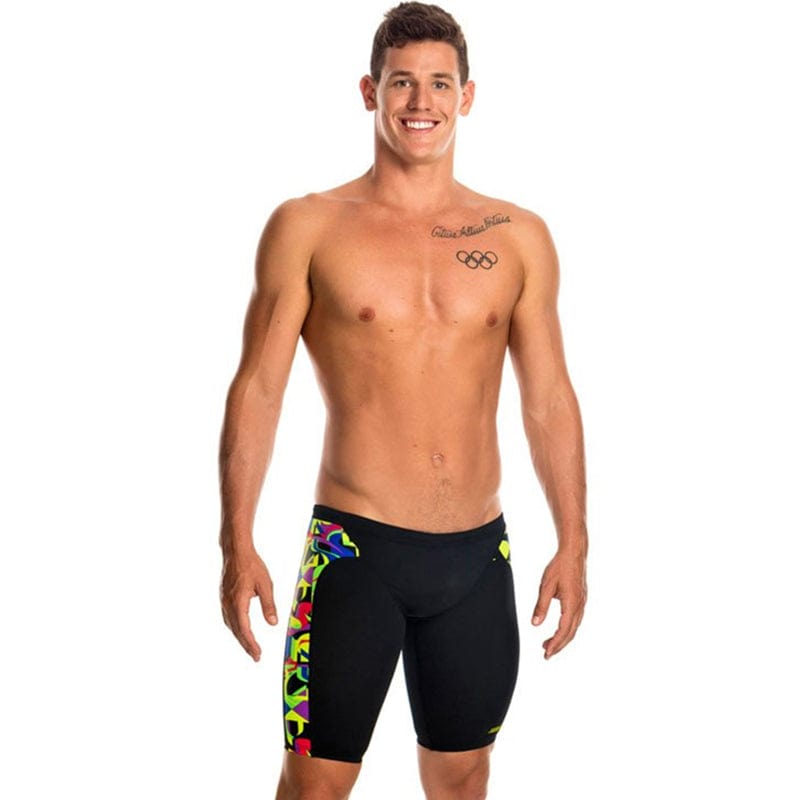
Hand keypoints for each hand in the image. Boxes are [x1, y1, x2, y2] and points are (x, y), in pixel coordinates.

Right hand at [220, 547, 277, 661]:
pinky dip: (235, 627)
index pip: (244, 630)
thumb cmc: (252, 566)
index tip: (258, 655)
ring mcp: (224, 601)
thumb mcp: (265, 585)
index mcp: (238, 603)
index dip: (251, 644)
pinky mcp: (224, 597)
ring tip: (249, 646)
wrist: (236, 551)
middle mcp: (228, 604)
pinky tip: (240, 628)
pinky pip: (228, 617)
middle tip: (256, 656)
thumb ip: (268, 605)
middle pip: (236, 631)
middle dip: (246, 645)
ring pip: (231, 625)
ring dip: (240, 637)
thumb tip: (273, 624)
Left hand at [531, 547, 586, 659]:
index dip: (555, 644)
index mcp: (572, 604)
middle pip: (570, 633)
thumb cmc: (559, 567)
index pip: (563, 630)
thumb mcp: (546, 586)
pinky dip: (567, 628)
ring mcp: (582, 603)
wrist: (574, 553)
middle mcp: (580, 606)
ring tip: (548, 643)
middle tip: (546, 654)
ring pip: (574, 627)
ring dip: (562, 637)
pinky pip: (576, 619)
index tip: (546, 653)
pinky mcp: (581, 599)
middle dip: (559, 645)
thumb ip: (541, 606)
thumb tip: (535, 624)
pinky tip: (559, 629)